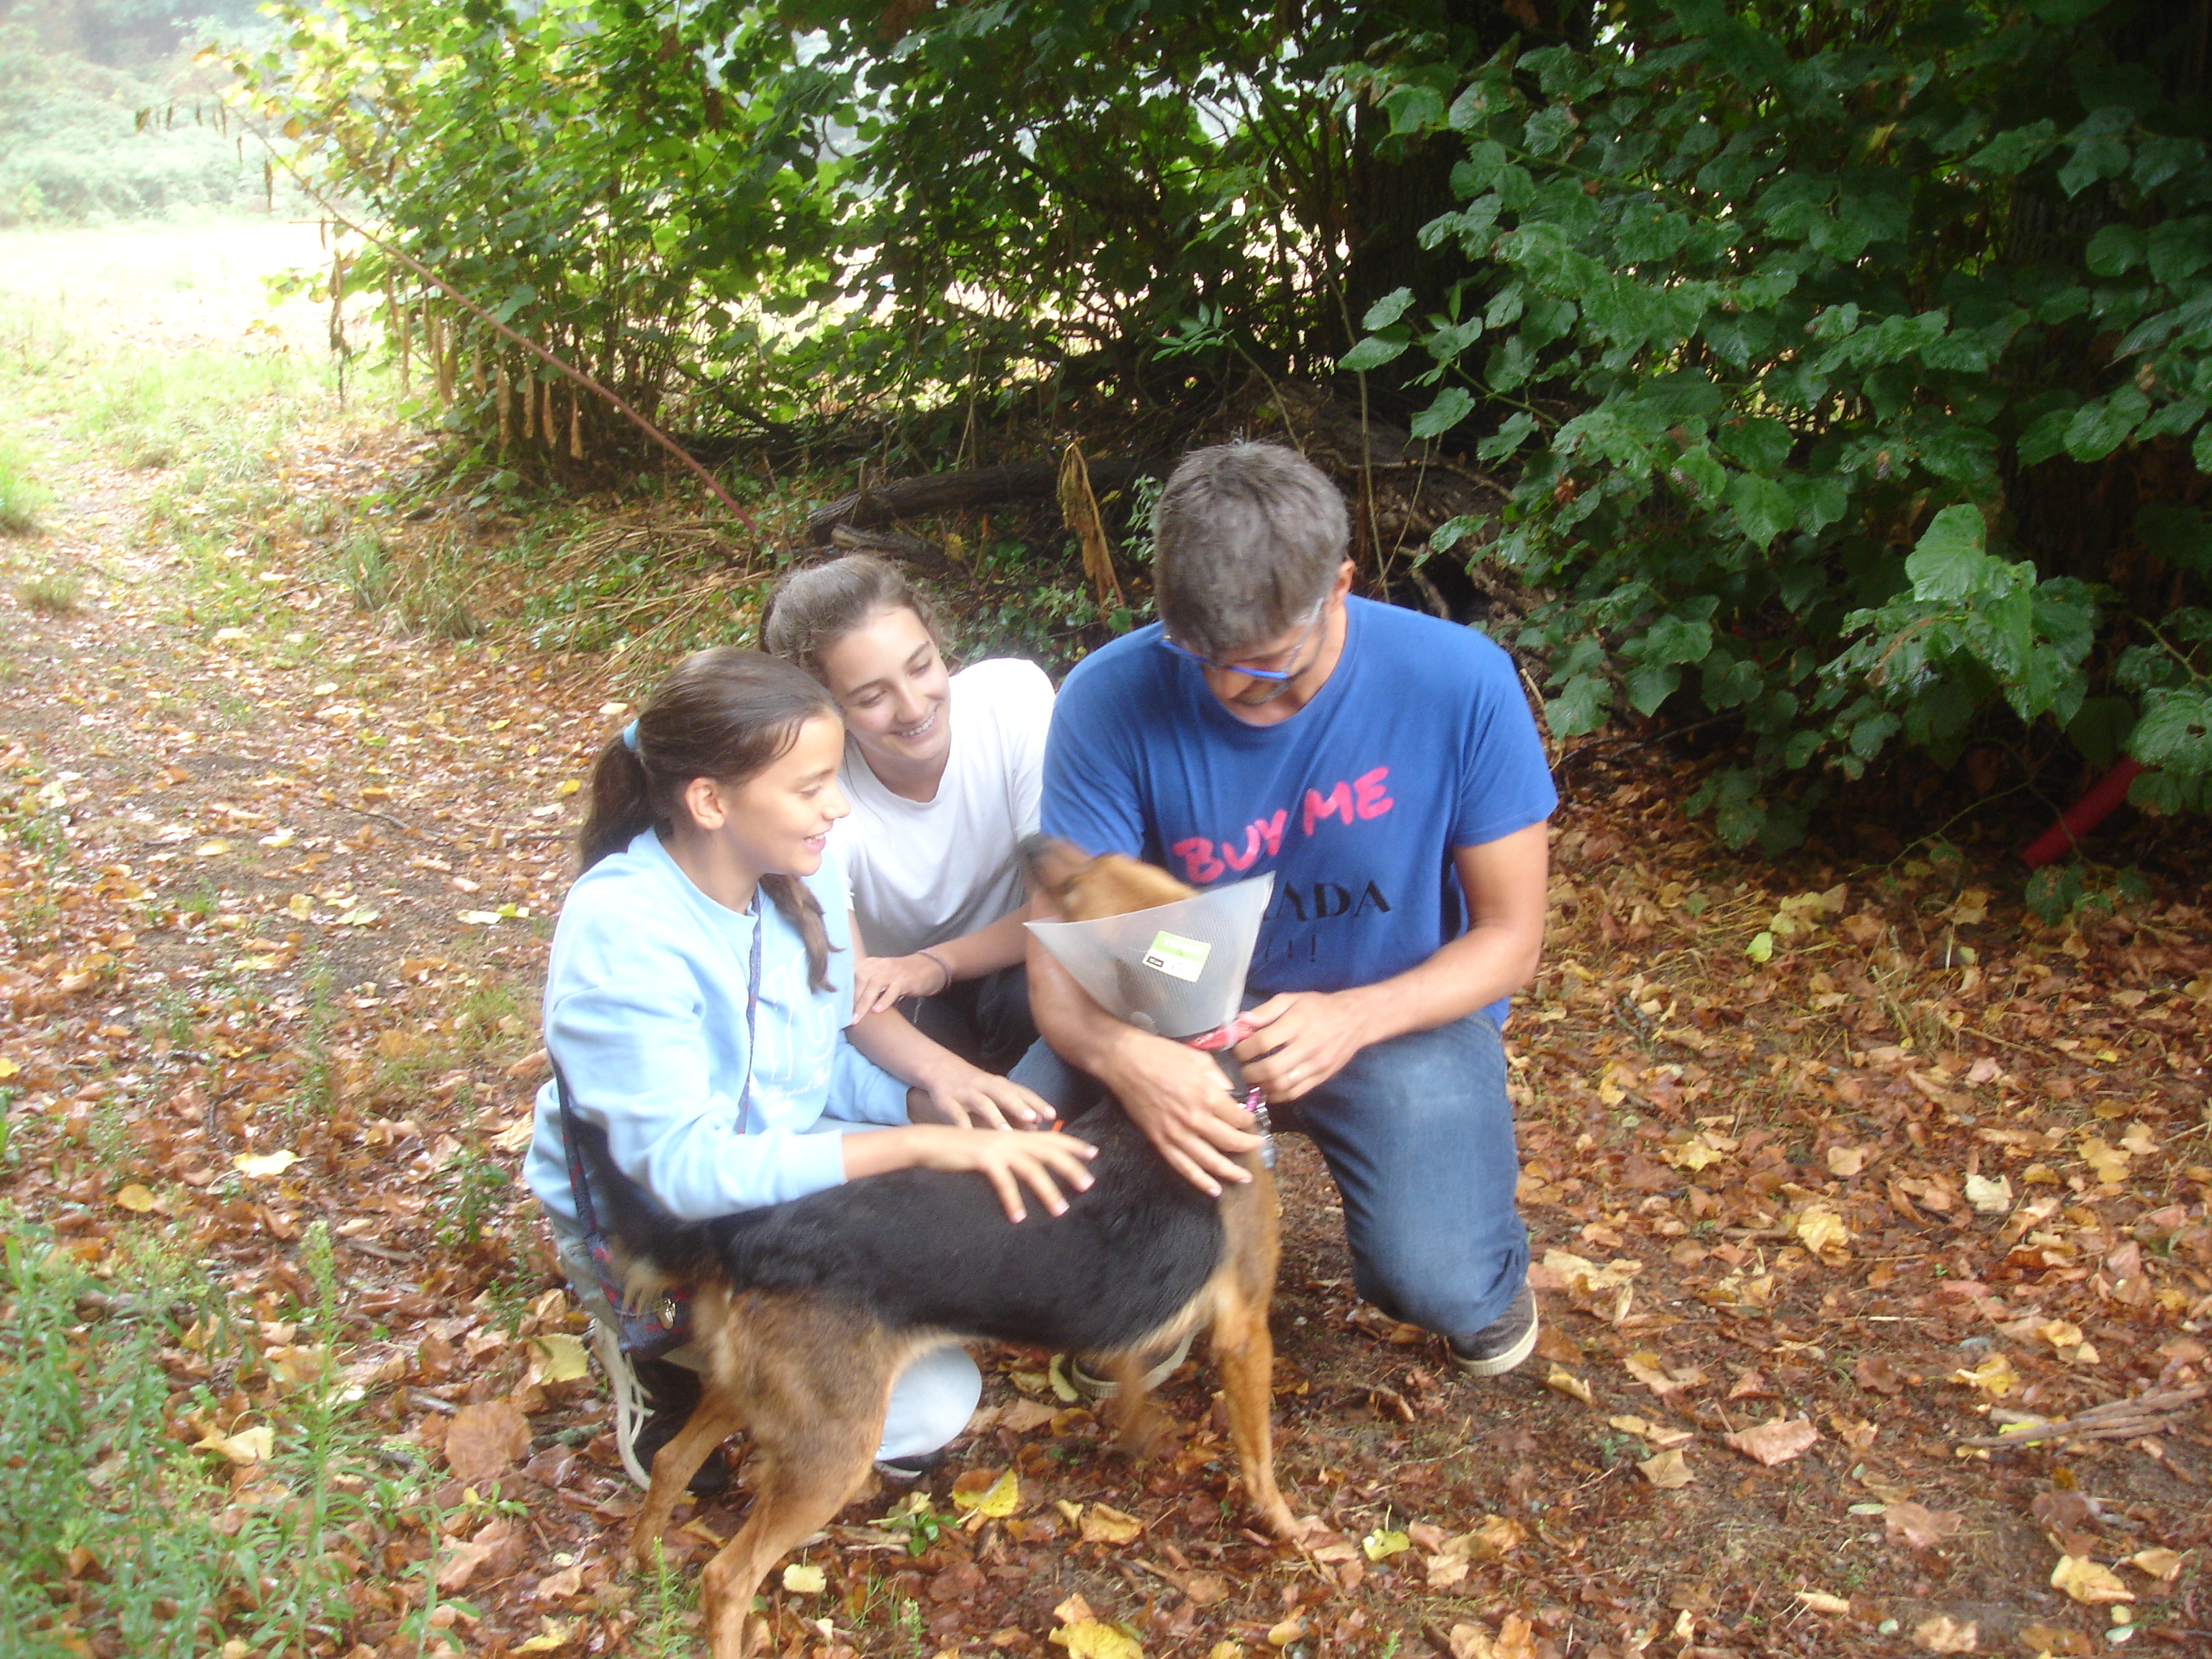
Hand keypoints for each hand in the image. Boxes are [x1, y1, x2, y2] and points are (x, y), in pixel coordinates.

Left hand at [853, 951, 949, 1016]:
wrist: (931, 967)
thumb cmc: (903, 976)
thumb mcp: (883, 976)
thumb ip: (868, 985)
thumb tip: (851, 1004)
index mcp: (872, 963)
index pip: (853, 974)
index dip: (844, 990)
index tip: (838, 1007)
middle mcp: (881, 965)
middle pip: (861, 978)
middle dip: (852, 999)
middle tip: (848, 1017)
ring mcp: (894, 972)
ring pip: (874, 983)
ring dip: (864, 1002)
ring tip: (858, 1018)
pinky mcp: (907, 980)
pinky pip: (894, 989)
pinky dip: (885, 1000)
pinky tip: (878, 1011)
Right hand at [906, 1065, 1052, 1130]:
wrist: (940, 1069)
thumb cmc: (976, 1088)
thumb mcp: (996, 1096)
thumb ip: (1014, 1112)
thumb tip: (1037, 1128)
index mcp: (999, 1084)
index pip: (1022, 1091)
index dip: (1036, 1102)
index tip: (1052, 1115)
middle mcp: (984, 1085)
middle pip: (1004, 1094)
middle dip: (1018, 1106)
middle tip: (1032, 1118)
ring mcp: (965, 1092)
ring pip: (982, 1103)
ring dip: (995, 1117)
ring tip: (1006, 1133)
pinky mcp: (947, 1101)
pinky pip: (956, 1114)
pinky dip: (963, 1126)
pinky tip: (971, 1137)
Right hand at [909, 1124, 1096, 1222]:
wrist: (929, 1142)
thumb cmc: (960, 1150)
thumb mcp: (990, 1149)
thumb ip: (1010, 1154)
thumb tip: (1028, 1168)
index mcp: (1015, 1135)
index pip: (1051, 1138)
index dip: (1073, 1144)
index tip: (1094, 1154)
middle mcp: (1011, 1138)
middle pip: (1049, 1152)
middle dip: (1071, 1168)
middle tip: (1089, 1185)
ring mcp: (998, 1147)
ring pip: (1032, 1169)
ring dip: (1048, 1191)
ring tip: (1060, 1210)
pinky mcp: (983, 1159)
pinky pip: (1004, 1182)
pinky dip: (1013, 1201)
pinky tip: (1019, 1218)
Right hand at [1099, 1029, 1261, 1196]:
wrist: (1124, 1061)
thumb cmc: (1160, 1054)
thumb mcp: (1199, 1058)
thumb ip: (1219, 1079)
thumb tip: (1232, 1095)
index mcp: (1206, 1095)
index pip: (1238, 1118)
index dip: (1249, 1122)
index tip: (1252, 1122)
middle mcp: (1194, 1118)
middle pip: (1229, 1141)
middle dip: (1247, 1147)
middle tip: (1257, 1148)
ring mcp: (1175, 1133)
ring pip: (1209, 1160)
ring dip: (1230, 1171)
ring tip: (1244, 1178)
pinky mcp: (1159, 1141)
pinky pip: (1183, 1166)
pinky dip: (1199, 1180)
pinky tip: (1214, 1190)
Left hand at [1233, 991, 1371, 1102]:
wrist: (1355, 1020)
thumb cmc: (1319, 1007)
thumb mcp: (1291, 999)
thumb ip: (1265, 1011)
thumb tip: (1241, 1022)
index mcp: (1297, 1023)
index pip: (1262, 1042)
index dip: (1243, 1049)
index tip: (1237, 1050)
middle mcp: (1307, 1046)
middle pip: (1270, 1068)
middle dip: (1249, 1072)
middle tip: (1242, 1069)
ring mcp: (1316, 1065)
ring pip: (1282, 1084)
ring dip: (1261, 1086)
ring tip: (1253, 1079)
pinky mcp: (1321, 1077)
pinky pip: (1295, 1093)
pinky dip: (1277, 1095)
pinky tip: (1268, 1089)